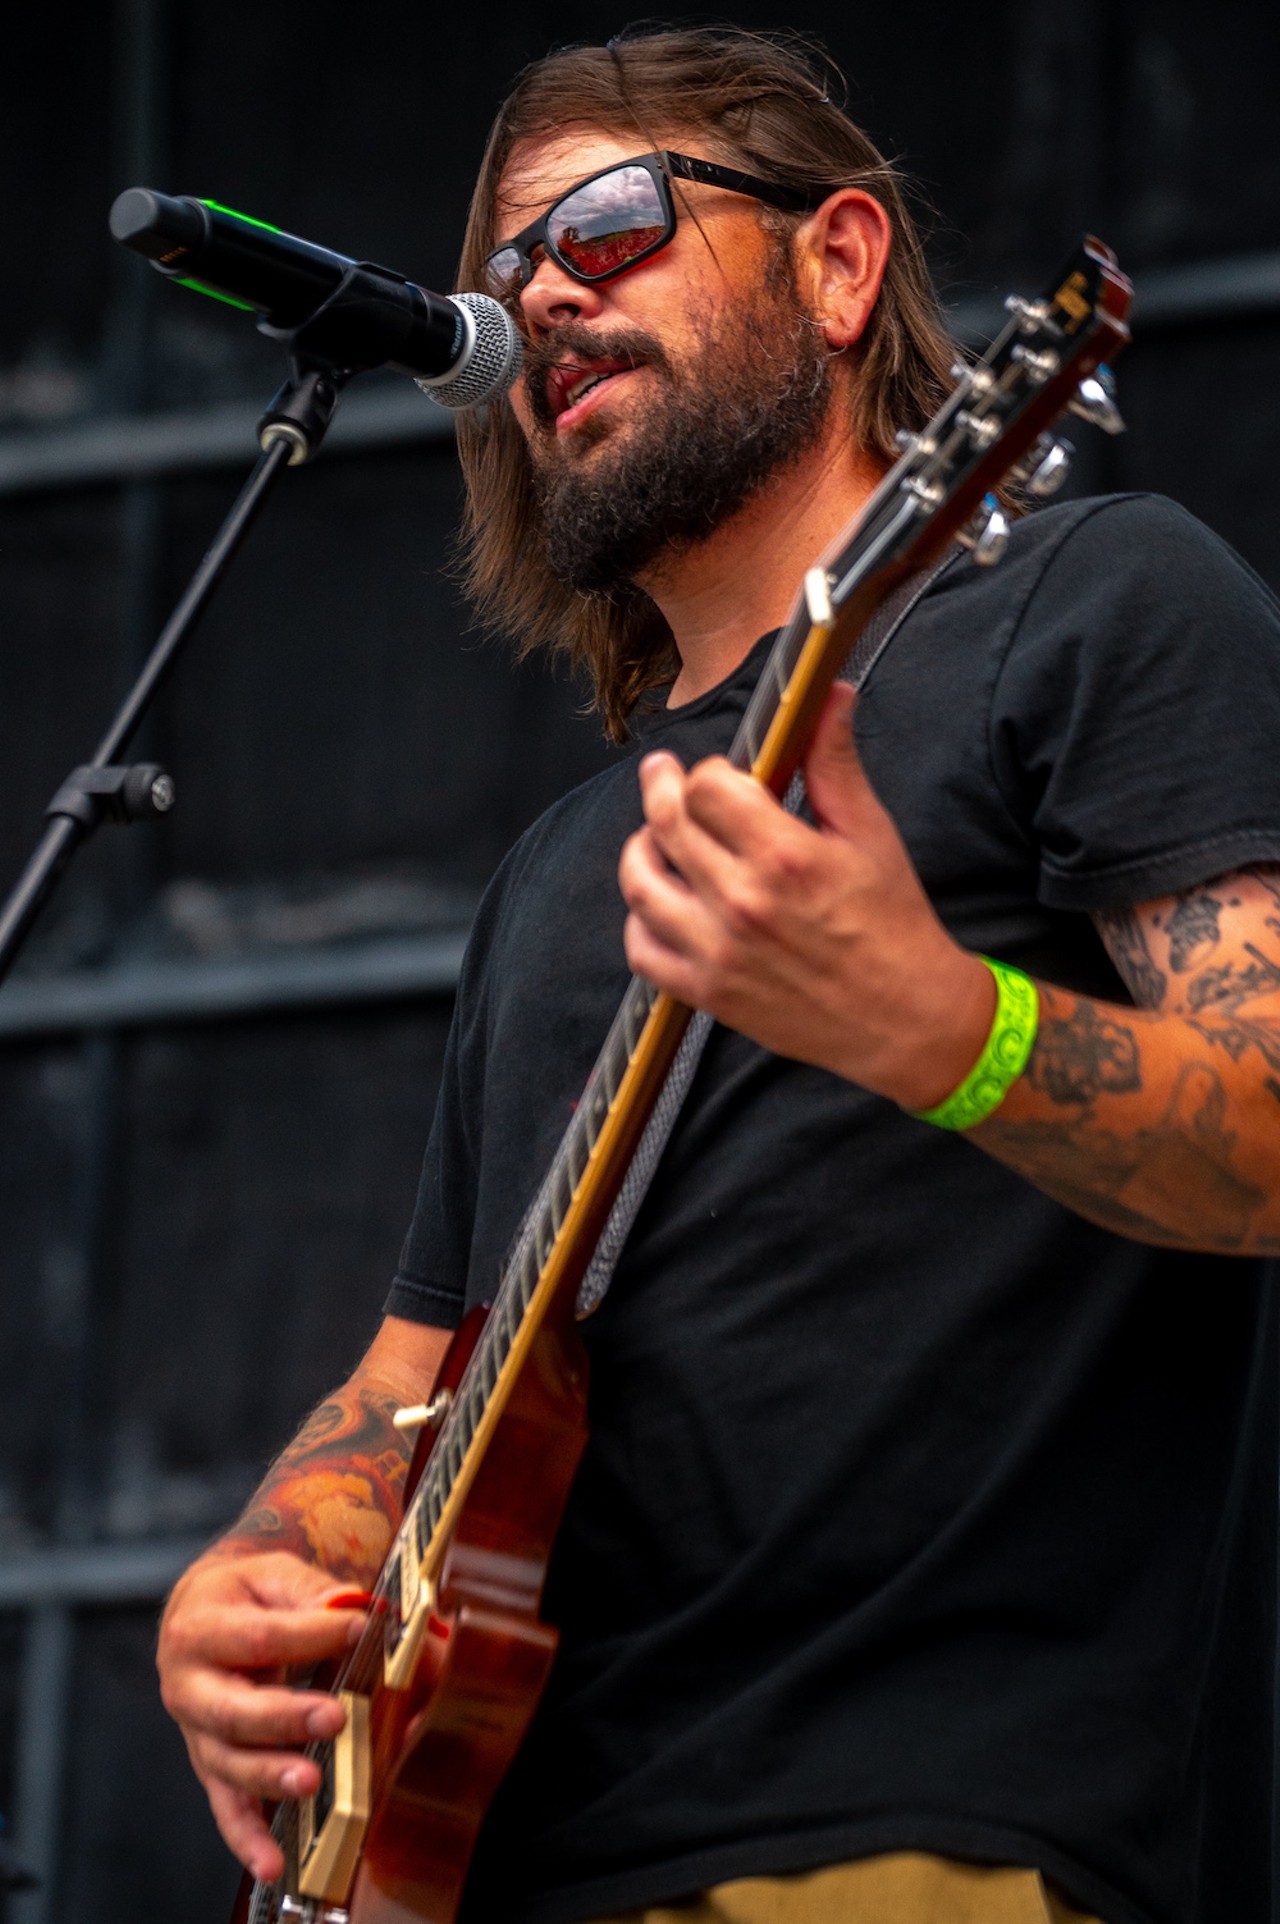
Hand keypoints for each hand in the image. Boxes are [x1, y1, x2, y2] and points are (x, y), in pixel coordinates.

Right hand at [157, 1550, 368, 1882]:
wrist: (200, 1612)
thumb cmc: (243, 1594)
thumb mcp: (270, 1575)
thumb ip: (310, 1591)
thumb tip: (351, 1606)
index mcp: (199, 1629)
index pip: (260, 1636)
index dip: (311, 1634)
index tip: (360, 1628)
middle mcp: (188, 1686)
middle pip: (233, 1709)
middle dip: (285, 1717)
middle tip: (332, 1718)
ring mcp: (197, 1732)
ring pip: (229, 1763)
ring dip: (271, 1776)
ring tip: (312, 1782)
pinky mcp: (211, 1765)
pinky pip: (227, 1807)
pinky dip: (248, 1839)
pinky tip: (272, 1864)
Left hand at [619, 681, 993, 1109]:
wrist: (907, 1018)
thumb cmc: (894, 924)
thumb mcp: (872, 834)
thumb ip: (835, 764)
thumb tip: (831, 695)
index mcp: (785, 856)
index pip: (706, 787)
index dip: (708, 772)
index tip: (719, 775)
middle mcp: (742, 902)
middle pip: (666, 824)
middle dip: (659, 788)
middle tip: (660, 775)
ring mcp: (718, 951)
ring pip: (641, 884)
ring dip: (640, 850)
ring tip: (652, 836)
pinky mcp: (708, 993)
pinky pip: (642, 950)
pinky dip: (640, 921)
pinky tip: (660, 903)